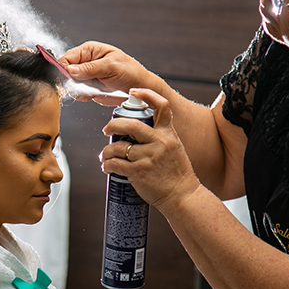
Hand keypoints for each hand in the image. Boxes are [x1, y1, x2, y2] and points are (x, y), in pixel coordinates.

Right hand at [60, 42, 153, 105]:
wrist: (138, 89)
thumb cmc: (130, 72)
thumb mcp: (111, 67)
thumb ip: (90, 68)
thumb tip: (71, 70)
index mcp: (89, 50)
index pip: (67, 57)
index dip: (64, 68)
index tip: (68, 78)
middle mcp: (85, 62)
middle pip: (65, 71)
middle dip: (70, 80)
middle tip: (82, 85)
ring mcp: (86, 76)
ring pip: (70, 83)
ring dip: (76, 89)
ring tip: (90, 89)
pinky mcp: (88, 88)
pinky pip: (77, 93)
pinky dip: (81, 96)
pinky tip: (91, 95)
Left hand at [100, 89, 200, 211]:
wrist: (183, 196)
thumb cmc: (177, 174)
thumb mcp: (175, 149)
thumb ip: (160, 138)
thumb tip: (137, 132)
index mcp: (169, 134)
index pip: (162, 106)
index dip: (146, 94)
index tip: (133, 91)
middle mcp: (159, 142)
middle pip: (131, 125)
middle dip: (113, 125)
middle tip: (106, 130)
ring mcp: (148, 157)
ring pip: (118, 147)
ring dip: (107, 152)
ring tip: (105, 156)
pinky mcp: (139, 172)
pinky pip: (115, 164)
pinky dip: (107, 165)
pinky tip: (107, 167)